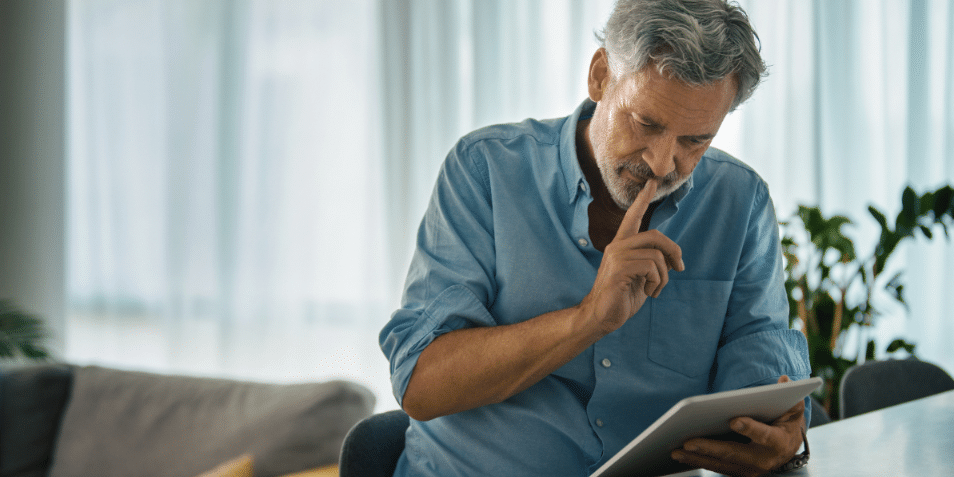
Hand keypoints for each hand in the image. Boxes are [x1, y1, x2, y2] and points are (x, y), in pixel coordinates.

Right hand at [579, 180, 683, 335]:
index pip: (633, 217)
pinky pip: (651, 268)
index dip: (643, 200)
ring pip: (657, 256)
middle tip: (679, 268)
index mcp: (622, 245)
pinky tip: (648, 293)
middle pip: (655, 236)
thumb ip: (653, 263)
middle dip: (674, 252)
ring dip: (664, 277)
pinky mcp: (619, 270)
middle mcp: (617, 246)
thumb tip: (673, 259)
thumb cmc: (622, 297)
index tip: (652, 183)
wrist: (601, 316)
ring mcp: (616, 257)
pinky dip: (657, 282)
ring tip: (655, 289)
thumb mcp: (642, 277)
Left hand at [671, 376, 806, 476]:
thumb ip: (791, 396)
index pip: (765, 435)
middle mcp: (764, 460)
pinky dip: (698, 462)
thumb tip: (784, 380)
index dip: (751, 428)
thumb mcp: (793, 409)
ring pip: (721, 464)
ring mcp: (750, 470)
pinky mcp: (738, 473)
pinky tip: (680, 456)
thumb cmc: (786, 423)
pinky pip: (716, 468)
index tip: (734, 420)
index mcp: (779, 442)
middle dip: (710, 448)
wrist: (787, 448)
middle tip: (688, 442)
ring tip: (676, 451)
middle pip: (734, 453)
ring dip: (697, 458)